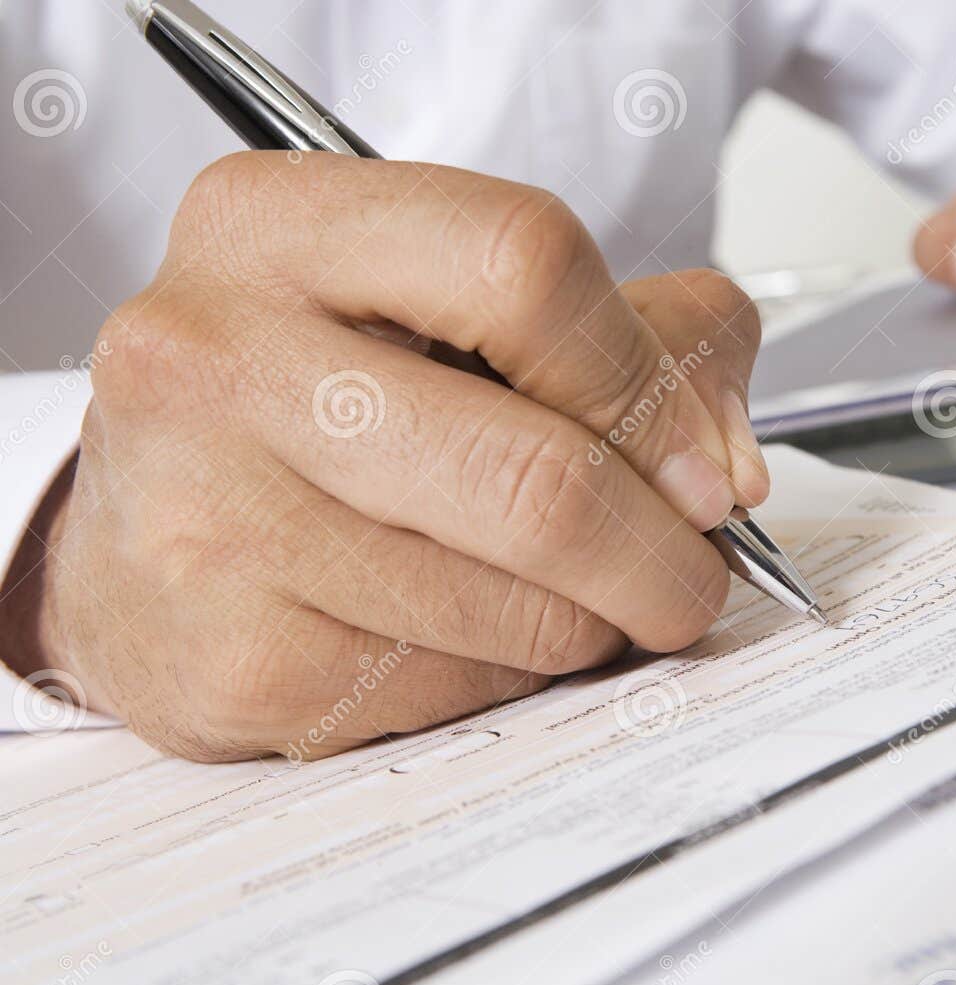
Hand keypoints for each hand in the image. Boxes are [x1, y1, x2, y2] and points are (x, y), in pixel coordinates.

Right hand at [0, 153, 766, 761]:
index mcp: (281, 229)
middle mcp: (217, 357)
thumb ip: (636, 336)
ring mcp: (208, 515)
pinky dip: (507, 680)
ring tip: (568, 599)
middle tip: (689, 578)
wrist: (138, 536)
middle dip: (660, 554)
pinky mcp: (228, 659)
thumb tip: (727, 464)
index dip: (650, 382)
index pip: (525, 264)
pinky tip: (464, 636)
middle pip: (538, 475)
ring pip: (516, 610)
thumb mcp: (453, 313)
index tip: (703, 467)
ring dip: (591, 625)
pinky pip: (455, 693)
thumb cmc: (314, 411)